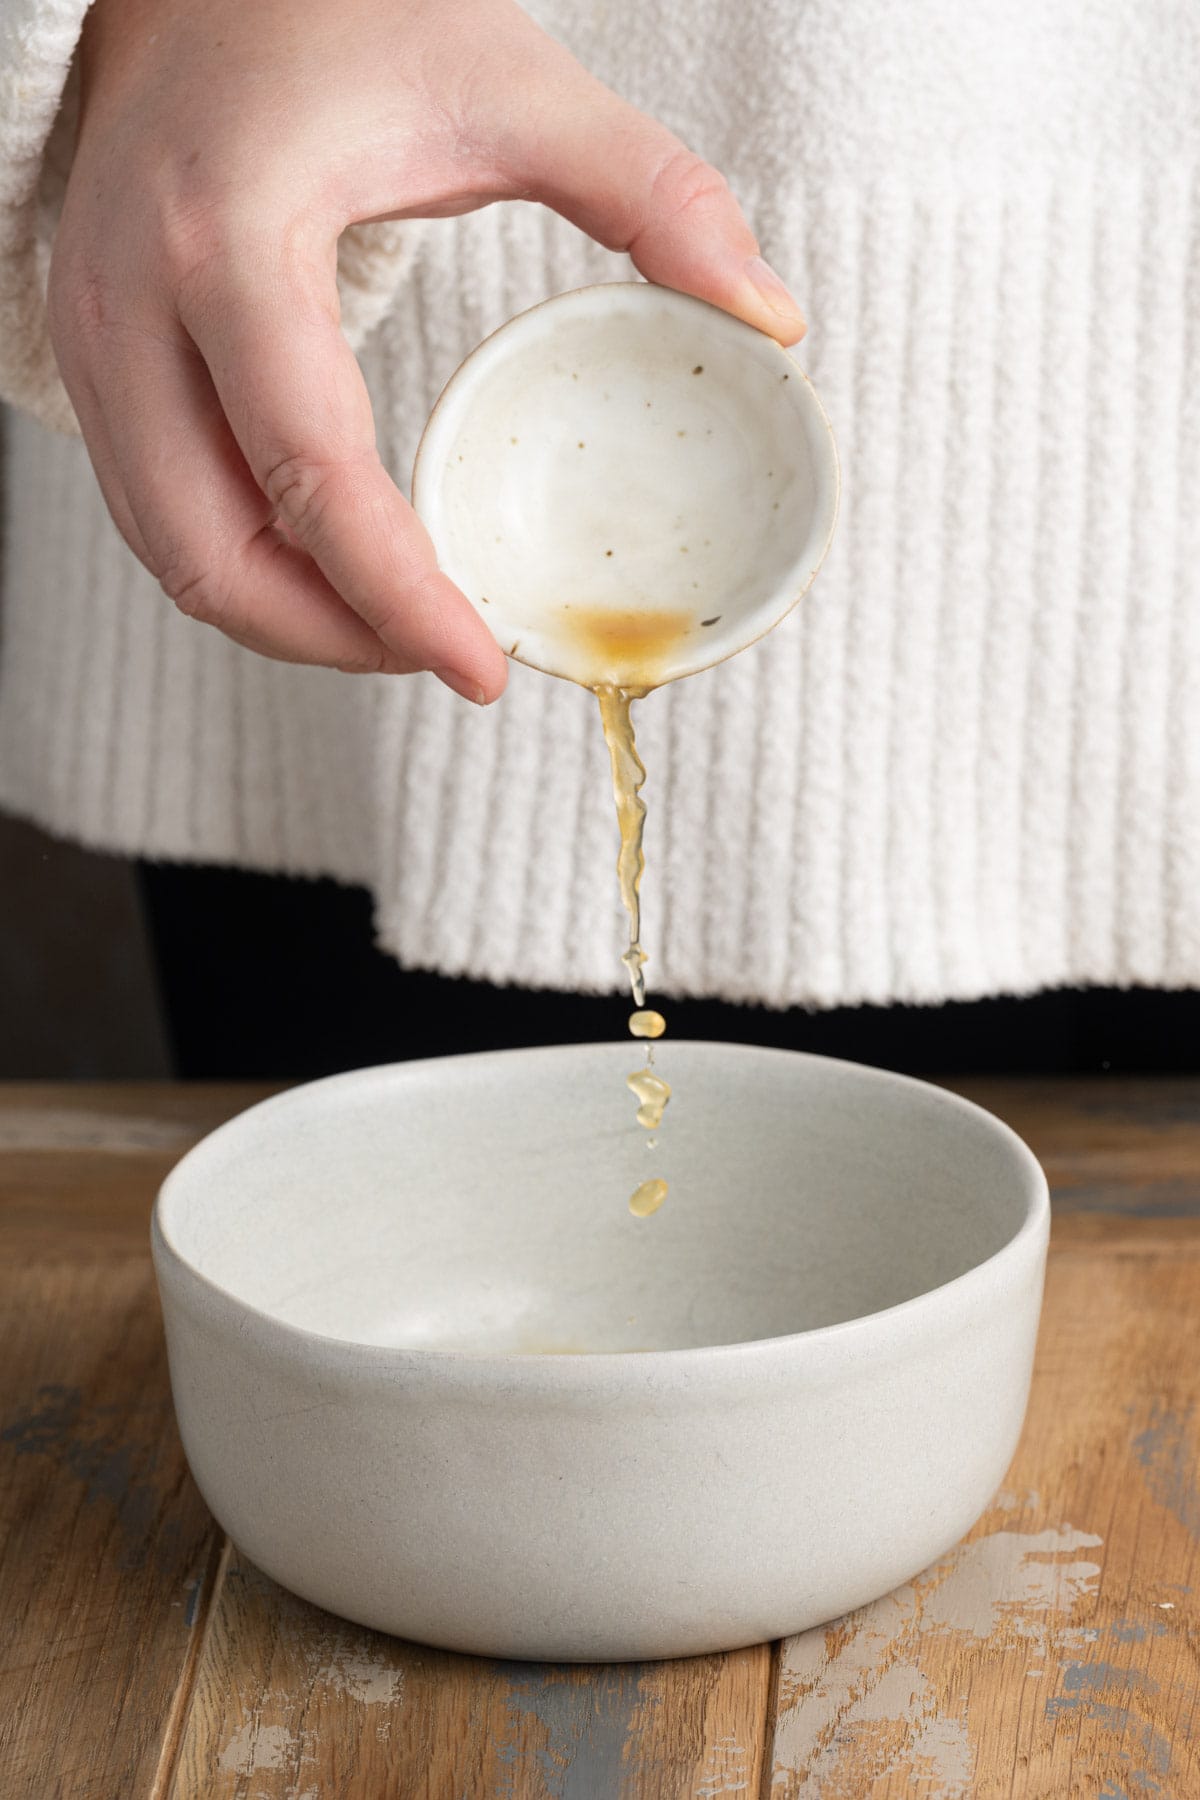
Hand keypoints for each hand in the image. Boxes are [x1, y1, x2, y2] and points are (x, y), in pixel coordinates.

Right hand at [49, 0, 805, 702]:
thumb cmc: (338, 12)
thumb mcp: (510, 85)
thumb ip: (652, 195)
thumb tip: (769, 313)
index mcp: (229, 239)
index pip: (311, 473)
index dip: (398, 600)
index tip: (480, 670)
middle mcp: (131, 305)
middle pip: (213, 557)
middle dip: (334, 642)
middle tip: (445, 659)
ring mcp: (91, 338)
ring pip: (172, 555)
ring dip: (287, 618)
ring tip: (401, 625)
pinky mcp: (93, 360)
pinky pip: (157, 512)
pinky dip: (247, 566)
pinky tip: (332, 568)